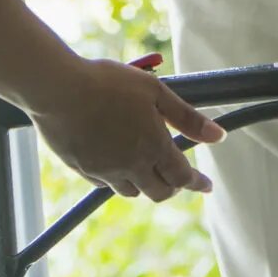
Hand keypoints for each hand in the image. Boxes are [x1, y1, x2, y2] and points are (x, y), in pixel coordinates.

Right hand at [29, 57, 225, 202]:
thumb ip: (187, 117)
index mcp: (153, 146)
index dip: (197, 183)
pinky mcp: (83, 170)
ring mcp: (105, 171)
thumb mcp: (155, 91)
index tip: (207, 186)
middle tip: (175, 174)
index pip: (182, 176)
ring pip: (131, 191)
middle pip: (159, 192)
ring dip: (144, 183)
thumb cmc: (109, 83)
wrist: (59, 89)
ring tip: (145, 164)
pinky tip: (115, 159)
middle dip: (172, 186)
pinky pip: (106, 183)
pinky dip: (117, 177)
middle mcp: (131, 166)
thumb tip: (218, 136)